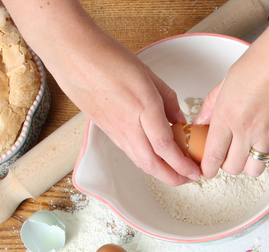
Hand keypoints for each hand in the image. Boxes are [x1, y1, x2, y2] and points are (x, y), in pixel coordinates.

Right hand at [3, 0, 198, 185]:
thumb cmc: (109, 57)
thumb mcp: (148, 74)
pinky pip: (128, 151)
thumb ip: (167, 99)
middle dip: (174, 177)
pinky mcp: (106, 130)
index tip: (195, 170)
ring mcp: (115, 129)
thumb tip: (179, 120)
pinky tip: (154, 158)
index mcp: (143, 106)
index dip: (182, 164)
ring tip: (175, 174)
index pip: (166, 146)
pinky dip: (144, 160)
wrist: (73, 54)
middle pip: (153, 163)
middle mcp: (128, 123)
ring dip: (160, 172)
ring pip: (139, 161)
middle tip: (188, 179)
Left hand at [194, 21, 268, 178]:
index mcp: (227, 115)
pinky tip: (266, 144)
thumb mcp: (228, 79)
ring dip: (249, 164)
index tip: (207, 169)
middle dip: (227, 165)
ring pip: (254, 170)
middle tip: (229, 154)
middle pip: (232, 168)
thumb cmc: (263, 59)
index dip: (208, 168)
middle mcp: (247, 129)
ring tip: (249, 152)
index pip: (212, 156)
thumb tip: (202, 121)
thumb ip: (213, 104)